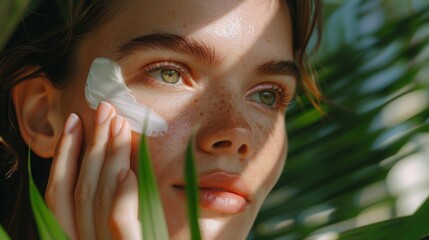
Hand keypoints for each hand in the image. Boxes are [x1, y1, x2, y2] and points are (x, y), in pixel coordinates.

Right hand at [45, 102, 141, 239]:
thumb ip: (109, 203)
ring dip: (109, 156)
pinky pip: (118, 222)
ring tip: (120, 124)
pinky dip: (121, 194)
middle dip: (91, 144)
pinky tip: (127, 171)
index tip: (76, 120)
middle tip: (105, 109)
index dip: (65, 154)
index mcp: (74, 234)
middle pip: (80, 187)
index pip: (59, 192)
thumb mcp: (120, 227)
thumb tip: (115, 163)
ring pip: (97, 196)